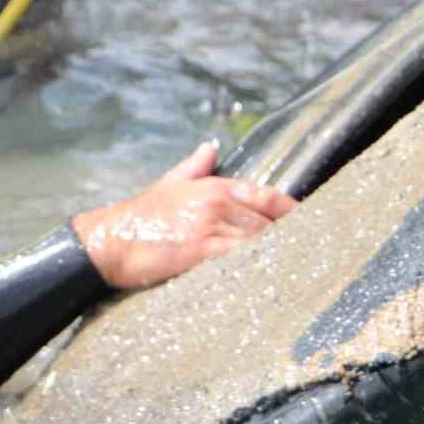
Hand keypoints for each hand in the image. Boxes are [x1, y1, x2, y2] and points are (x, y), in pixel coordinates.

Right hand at [70, 142, 296, 289]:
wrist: (108, 240)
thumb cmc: (141, 217)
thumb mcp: (170, 184)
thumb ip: (195, 166)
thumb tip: (210, 146)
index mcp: (215, 186)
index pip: (268, 196)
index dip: (294, 210)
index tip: (316, 222)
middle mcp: (217, 203)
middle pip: (269, 223)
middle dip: (291, 239)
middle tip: (314, 253)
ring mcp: (209, 226)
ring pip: (258, 241)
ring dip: (278, 255)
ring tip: (300, 269)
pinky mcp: (198, 250)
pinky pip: (237, 258)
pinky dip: (255, 266)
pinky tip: (270, 277)